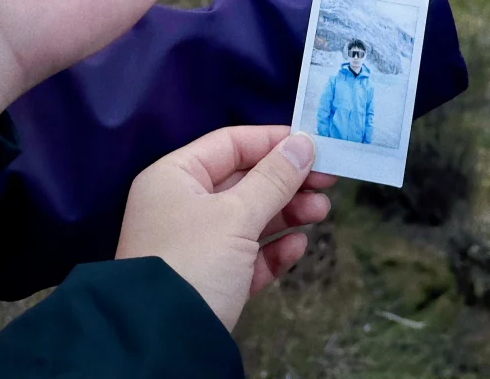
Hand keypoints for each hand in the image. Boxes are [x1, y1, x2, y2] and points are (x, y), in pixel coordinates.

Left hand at [116, 126, 333, 329]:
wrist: (162, 347)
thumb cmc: (194, 262)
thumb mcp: (236, 215)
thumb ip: (274, 178)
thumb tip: (303, 143)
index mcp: (175, 177)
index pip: (230, 144)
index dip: (273, 141)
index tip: (314, 144)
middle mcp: (181, 206)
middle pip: (244, 181)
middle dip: (287, 182)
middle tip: (327, 183)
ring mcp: (195, 246)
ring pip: (249, 218)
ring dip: (287, 213)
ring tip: (321, 213)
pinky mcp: (209, 281)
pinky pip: (246, 256)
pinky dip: (272, 250)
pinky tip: (297, 247)